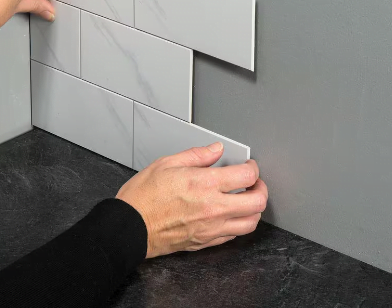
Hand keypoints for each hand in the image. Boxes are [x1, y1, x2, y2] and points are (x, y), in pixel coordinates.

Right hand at [116, 143, 267, 257]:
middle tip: (254, 182)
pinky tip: (230, 215)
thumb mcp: (167, 163)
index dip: (253, 168)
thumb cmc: (143, 196)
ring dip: (254, 209)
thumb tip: (215, 149)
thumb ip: (197, 155)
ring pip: (250, 223)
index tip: (249, 165)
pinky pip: (234, 235)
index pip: (247, 176)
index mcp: (205, 184)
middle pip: (257, 202)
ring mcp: (211, 227)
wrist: (130, 227)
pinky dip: (239, 224)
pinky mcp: (205, 241)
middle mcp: (213, 207)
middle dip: (261, 189)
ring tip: (246, 199)